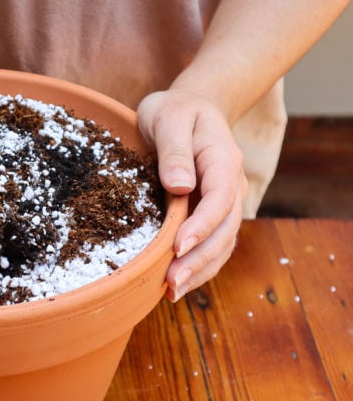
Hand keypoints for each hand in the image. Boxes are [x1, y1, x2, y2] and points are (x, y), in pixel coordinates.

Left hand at [137, 89, 247, 301]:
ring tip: (172, 291)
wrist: (190, 109)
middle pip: (224, 230)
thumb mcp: (168, 118)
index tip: (178, 247)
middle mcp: (231, 185)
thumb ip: (173, 151)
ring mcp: (225, 202)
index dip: (201, 226)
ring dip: (200, 270)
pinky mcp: (213, 213)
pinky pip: (213, 244)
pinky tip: (177, 284)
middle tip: (171, 282)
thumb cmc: (175, 111)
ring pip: (222, 244)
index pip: (220, 199)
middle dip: (199, 259)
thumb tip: (179, 186)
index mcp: (223, 161)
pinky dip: (199, 266)